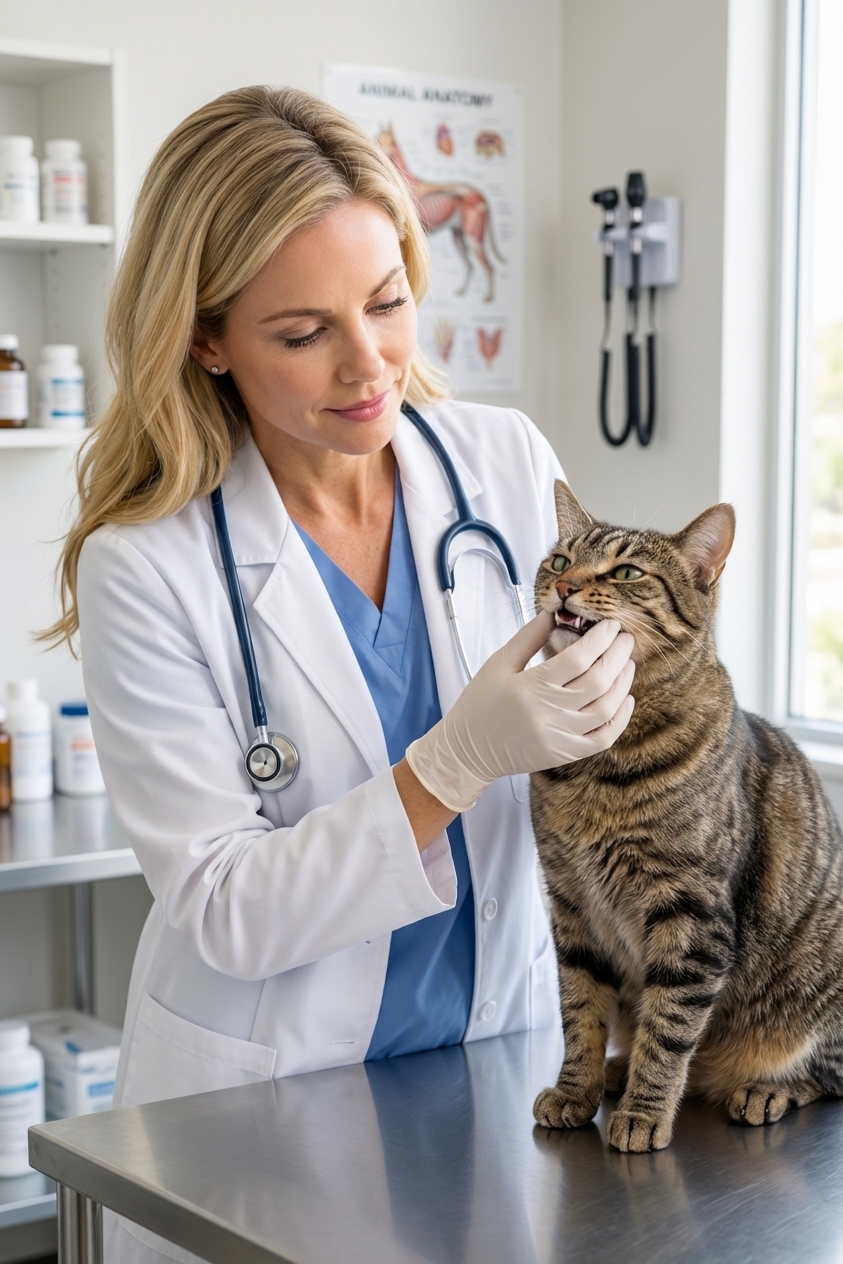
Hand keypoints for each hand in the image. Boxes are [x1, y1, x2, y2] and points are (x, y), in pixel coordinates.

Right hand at [406, 612, 633, 811]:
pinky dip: (620, 719)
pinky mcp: (565, 754)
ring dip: (622, 683)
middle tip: (625, 638)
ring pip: (606, 708)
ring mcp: (559, 737)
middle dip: (617, 655)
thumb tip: (553, 614)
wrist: (468, 751)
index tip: (611, 625)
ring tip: (627, 663)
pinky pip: (603, 738)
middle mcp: (548, 713)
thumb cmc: (480, 704)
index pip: (578, 658)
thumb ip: (528, 638)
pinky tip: (625, 699)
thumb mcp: (498, 664)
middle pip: (598, 681)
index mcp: (530, 687)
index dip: (600, 639)